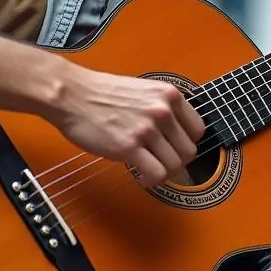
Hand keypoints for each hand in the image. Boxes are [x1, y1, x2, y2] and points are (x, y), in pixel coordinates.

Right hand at [49, 65, 205, 188]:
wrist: (72, 95)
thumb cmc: (101, 93)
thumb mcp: (143, 90)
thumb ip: (162, 107)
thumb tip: (176, 132)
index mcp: (169, 95)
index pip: (198, 130)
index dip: (186, 143)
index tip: (174, 149)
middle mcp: (162, 110)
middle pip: (189, 151)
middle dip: (176, 162)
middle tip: (161, 163)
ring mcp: (147, 129)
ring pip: (175, 165)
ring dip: (164, 173)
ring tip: (150, 170)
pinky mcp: (129, 147)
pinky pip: (156, 174)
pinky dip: (152, 181)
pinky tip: (142, 176)